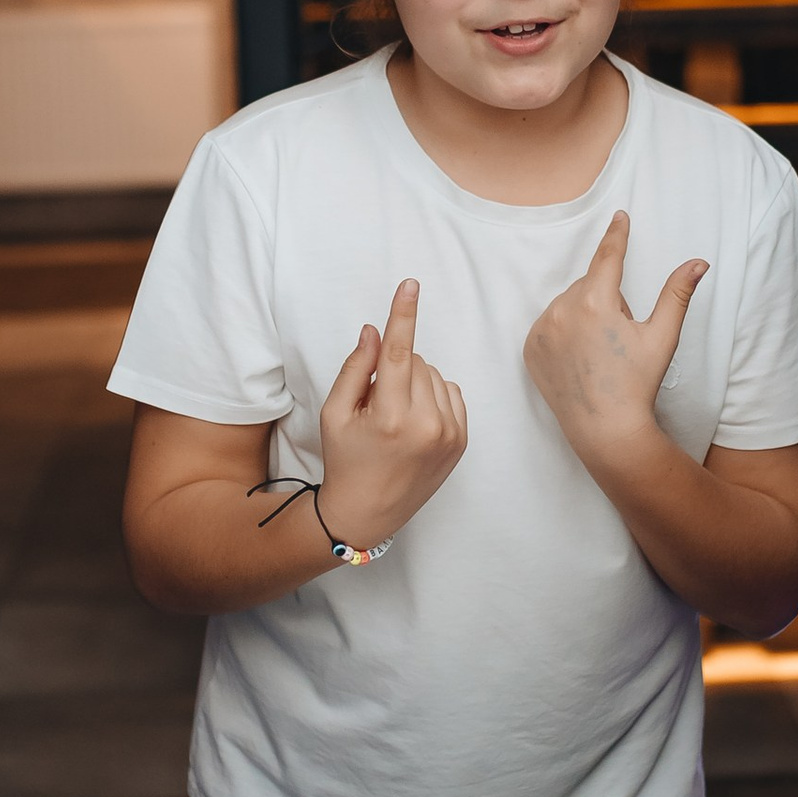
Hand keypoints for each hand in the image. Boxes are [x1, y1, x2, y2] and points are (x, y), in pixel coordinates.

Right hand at [315, 281, 467, 551]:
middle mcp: (427, 424)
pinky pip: (450, 391)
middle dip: (393, 368)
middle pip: (414, 360)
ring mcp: (449, 434)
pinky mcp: (462, 440)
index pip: (398, 352)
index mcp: (390, 417)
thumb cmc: (346, 460)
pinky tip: (415, 419)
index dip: (403, 315)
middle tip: (375, 402)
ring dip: (414, 381)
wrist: (369, 512)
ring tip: (394, 415)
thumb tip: (375, 330)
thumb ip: (355, 368)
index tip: (410, 285)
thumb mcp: (335, 413)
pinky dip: (433, 395)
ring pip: (433, 374)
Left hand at [523, 211, 704, 477]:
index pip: (608, 257)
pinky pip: (551, 324)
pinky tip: (580, 357)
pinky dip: (564, 331)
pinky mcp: (530, 348)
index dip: (617, 235)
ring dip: (585, 314)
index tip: (619, 216)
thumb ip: (677, 294)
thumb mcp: (662, 337)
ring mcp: (542, 330)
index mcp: (595, 303)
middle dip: (607, 300)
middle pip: (590, 285)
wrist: (605, 429)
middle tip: (620, 337)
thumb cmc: (637, 383)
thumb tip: (698, 263)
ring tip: (600, 352)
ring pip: (569, 304)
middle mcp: (562, 310)